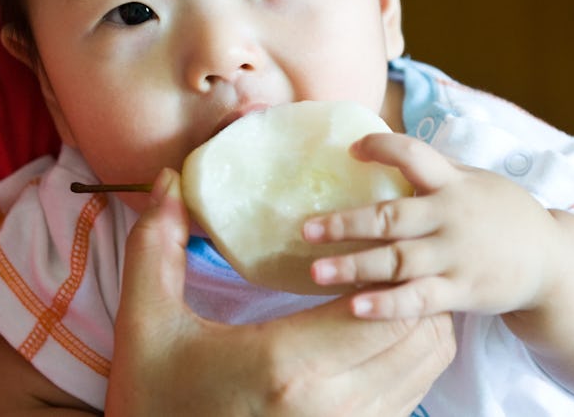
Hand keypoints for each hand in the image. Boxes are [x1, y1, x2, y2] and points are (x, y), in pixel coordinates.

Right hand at [106, 169, 455, 416]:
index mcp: (287, 365)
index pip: (382, 306)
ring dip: (418, 318)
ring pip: (429, 363)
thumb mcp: (145, 322)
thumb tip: (170, 179)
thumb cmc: (155, 400)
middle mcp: (334, 407)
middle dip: (410, 285)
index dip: (386, 265)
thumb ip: (155, 246)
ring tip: (383, 288)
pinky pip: (415, 394)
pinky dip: (411, 355)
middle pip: (419, 332)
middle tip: (380, 255)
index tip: (365, 238)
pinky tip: (375, 332)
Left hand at [304, 133, 562, 319]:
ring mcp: (457, 256)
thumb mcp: (474, 180)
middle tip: (305, 228)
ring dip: (353, 266)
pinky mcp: (462, 292)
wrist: (552, 261)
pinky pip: (418, 300)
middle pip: (390, 217)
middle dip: (345, 223)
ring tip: (315, 272)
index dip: (380, 147)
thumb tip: (382, 146)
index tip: (351, 150)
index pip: (413, 154)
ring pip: (397, 261)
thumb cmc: (501, 213)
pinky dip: (386, 305)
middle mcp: (451, 216)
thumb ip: (433, 170)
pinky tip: (353, 307)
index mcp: (453, 182)